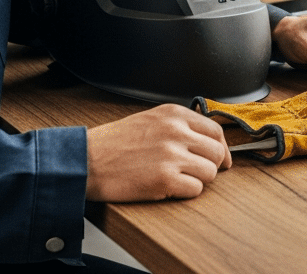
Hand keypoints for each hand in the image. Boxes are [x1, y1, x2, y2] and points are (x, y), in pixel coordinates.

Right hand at [85, 105, 231, 201]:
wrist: (85, 160)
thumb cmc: (113, 144)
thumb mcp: (150, 120)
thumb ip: (178, 126)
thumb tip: (207, 141)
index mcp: (173, 115)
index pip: (215, 131)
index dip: (220, 149)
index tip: (220, 160)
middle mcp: (176, 131)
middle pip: (217, 152)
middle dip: (210, 166)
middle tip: (196, 173)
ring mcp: (172, 155)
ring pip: (210, 172)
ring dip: (197, 180)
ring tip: (177, 179)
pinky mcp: (165, 178)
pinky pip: (196, 189)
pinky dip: (185, 192)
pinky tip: (168, 188)